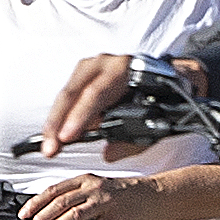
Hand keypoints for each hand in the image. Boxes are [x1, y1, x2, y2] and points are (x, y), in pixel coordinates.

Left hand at [22, 169, 160, 219]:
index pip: (54, 190)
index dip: (36, 202)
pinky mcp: (114, 218)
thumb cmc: (120, 193)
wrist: (149, 195)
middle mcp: (93, 189)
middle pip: (60, 202)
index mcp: (85, 180)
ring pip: (73, 214)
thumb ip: (75, 197)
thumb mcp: (95, 188)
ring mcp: (104, 203)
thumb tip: (50, 213)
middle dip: (41, 217)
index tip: (24, 213)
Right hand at [43, 53, 199, 155]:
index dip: (80, 117)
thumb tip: (108, 155)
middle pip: (72, 93)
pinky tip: (54, 137)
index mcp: (123, 70)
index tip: (67, 137)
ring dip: (54, 123)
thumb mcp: (155, 119)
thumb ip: (132, 140)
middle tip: (49, 148)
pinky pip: (67, 98)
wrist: (170, 76)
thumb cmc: (161, 96)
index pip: (95, 93)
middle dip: (57, 123)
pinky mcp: (83, 77)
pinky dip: (59, 119)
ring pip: (66, 95)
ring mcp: (90, 68)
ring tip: (48, 146)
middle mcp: (103, 64)